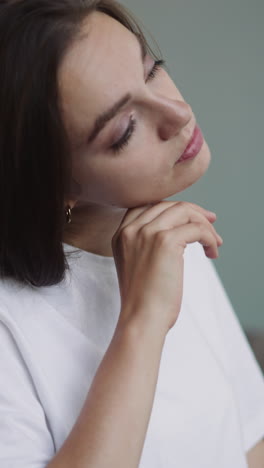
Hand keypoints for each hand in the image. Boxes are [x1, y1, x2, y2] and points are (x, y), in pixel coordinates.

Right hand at [112, 201, 222, 333]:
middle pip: (168, 205)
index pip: (149, 206)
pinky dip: (210, 238)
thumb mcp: (137, 264)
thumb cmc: (143, 300)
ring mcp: (147, 232)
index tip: (192, 218)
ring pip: (184, 211)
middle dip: (194, 212)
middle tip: (211, 223)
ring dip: (205, 224)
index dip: (173, 209)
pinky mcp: (164, 241)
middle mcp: (131, 229)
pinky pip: (196, 228)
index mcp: (121, 234)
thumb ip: (147, 244)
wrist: (140, 319)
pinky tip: (212, 252)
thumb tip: (180, 232)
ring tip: (215, 242)